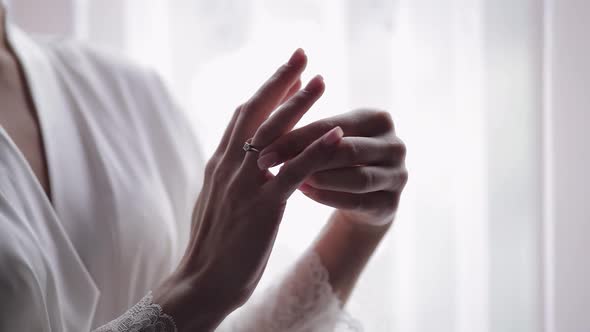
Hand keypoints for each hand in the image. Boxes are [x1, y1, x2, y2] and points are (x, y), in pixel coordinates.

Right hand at [154, 49, 344, 330]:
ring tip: (322, 81)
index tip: (286, 72)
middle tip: (303, 56)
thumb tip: (237, 159)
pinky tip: (337, 135)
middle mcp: (228, 167)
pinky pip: (294, 172)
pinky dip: (317, 150)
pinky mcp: (263, 208)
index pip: (243, 116)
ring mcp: (245, 186)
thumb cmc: (212, 246)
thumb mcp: (215, 201)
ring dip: (300, 104)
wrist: (201, 283)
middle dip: (280, 81)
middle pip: (255, 112)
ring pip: (274, 134)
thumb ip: (227, 176)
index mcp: (219, 164)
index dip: (266, 91)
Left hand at [257, 109, 407, 226]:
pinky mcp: (392, 204)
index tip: (260, 144)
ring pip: (355, 177)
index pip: (332, 125)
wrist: (363, 198)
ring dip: (319, 179)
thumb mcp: (328, 140)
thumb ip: (310, 129)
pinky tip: (304, 192)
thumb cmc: (338, 161)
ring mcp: (398, 176)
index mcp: (378, 119)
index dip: (295, 135)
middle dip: (304, 157)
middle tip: (267, 164)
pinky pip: (357, 201)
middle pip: (345, 150)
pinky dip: (328, 197)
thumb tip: (270, 112)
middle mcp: (395, 144)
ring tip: (289, 179)